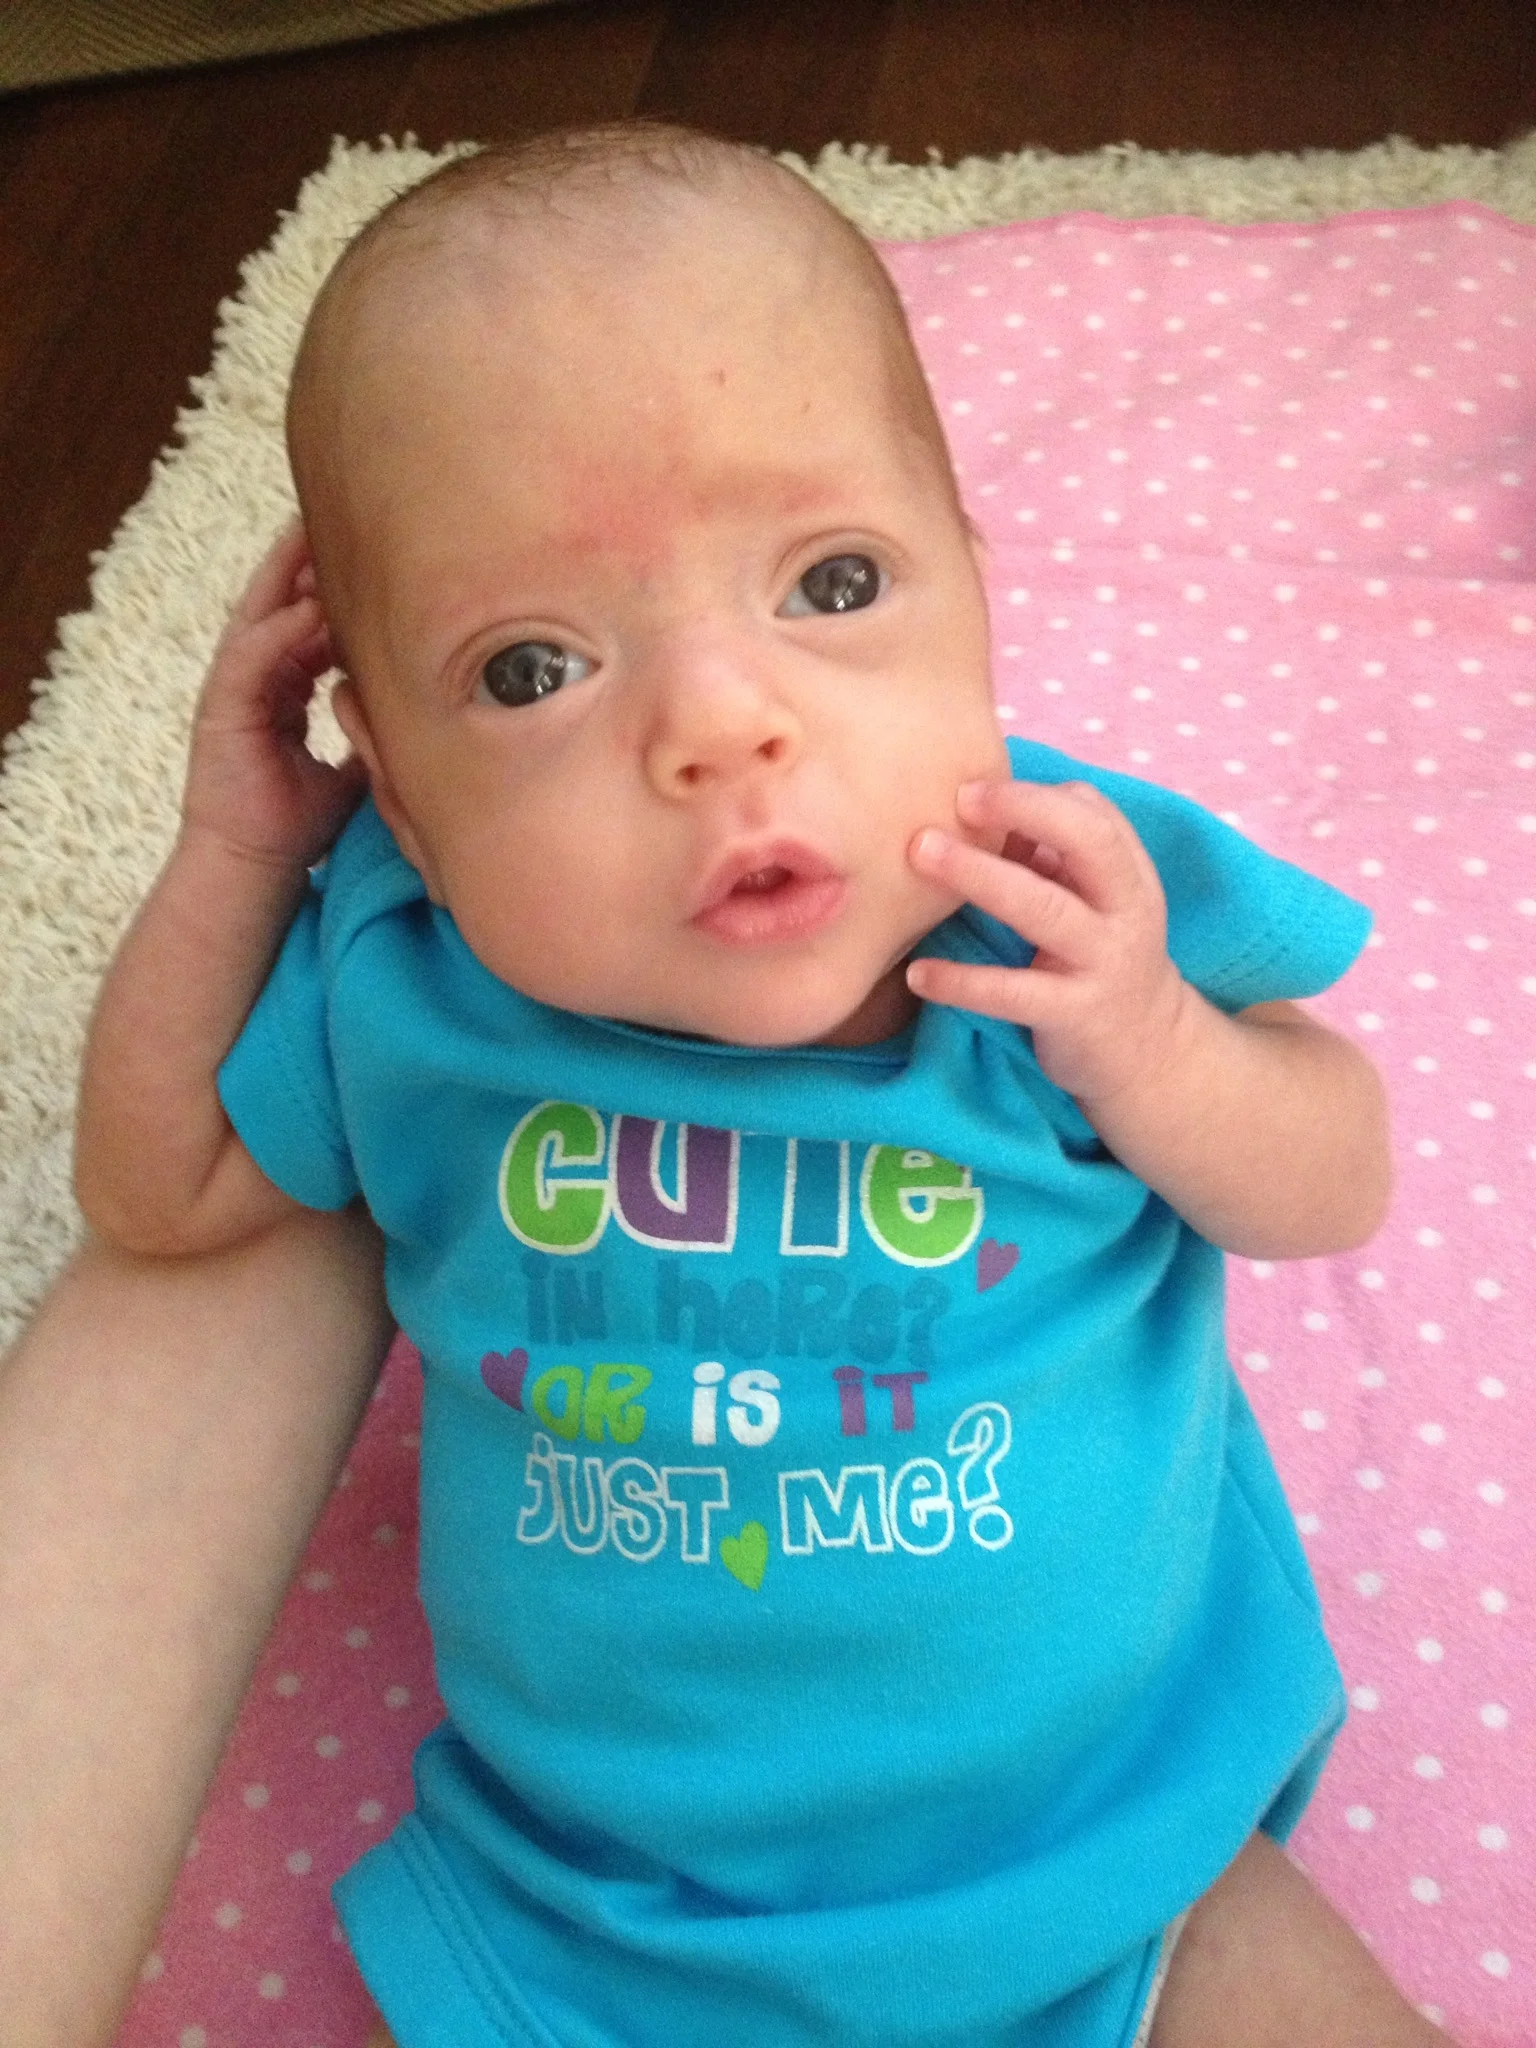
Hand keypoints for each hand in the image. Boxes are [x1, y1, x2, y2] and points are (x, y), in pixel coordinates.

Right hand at [181, 524, 366, 870]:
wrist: (257, 868)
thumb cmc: (300, 824)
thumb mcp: (353, 766)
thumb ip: (374, 730)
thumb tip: (425, 712)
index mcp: (283, 687)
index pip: (308, 621)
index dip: (335, 587)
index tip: (374, 555)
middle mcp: (257, 678)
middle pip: (282, 603)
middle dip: (307, 560)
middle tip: (342, 515)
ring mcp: (235, 688)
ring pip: (263, 616)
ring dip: (288, 576)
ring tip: (315, 533)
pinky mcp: (221, 708)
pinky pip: (250, 654)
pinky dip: (278, 629)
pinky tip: (306, 605)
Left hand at [906, 777, 1193, 1107]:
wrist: (1147, 1051)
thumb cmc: (1099, 959)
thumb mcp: (1093, 904)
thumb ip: (1050, 859)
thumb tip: (974, 812)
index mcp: (1128, 874)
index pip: (1094, 813)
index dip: (1036, 794)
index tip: (971, 786)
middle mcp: (1125, 911)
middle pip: (1089, 842)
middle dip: (1024, 810)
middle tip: (956, 799)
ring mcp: (1104, 963)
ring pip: (1045, 909)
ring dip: (980, 876)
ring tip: (920, 855)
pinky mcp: (1076, 1016)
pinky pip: (1014, 993)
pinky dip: (963, 982)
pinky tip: (918, 974)